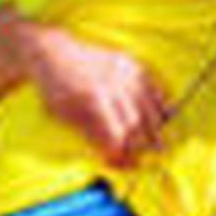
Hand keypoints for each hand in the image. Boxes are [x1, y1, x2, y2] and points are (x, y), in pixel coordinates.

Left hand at [24, 26, 170, 167]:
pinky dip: (160, 102)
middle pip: (136, 120)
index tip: (128, 164)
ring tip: (160, 144)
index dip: (124, 152)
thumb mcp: (65, 116)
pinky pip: (152, 84)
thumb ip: (91, 136)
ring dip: (156, 126)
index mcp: (94, 97)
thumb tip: (113, 158)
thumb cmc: (54, 89)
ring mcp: (123, 69)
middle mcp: (113, 82)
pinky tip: (165, 116)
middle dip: (143, 143)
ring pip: (148, 103)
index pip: (117, 133)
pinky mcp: (129, 62)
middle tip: (148, 158)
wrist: (51, 51)